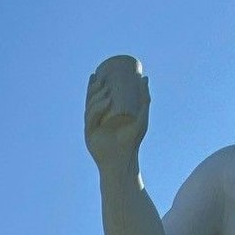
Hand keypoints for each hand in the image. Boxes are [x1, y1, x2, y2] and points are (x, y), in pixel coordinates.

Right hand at [85, 54, 148, 170]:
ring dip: (96, 97)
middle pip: (90, 100)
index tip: (99, 73)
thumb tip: (144, 77)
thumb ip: (144, 99)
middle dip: (94, 88)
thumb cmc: (132, 141)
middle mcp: (93, 121)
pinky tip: (106, 101)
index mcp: (101, 115)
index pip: (94, 97)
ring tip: (106, 89)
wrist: (124, 161)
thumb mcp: (141, 117)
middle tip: (103, 79)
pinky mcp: (89, 135)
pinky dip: (98, 108)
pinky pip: (91, 118)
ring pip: (89, 108)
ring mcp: (90, 127)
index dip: (94, 85)